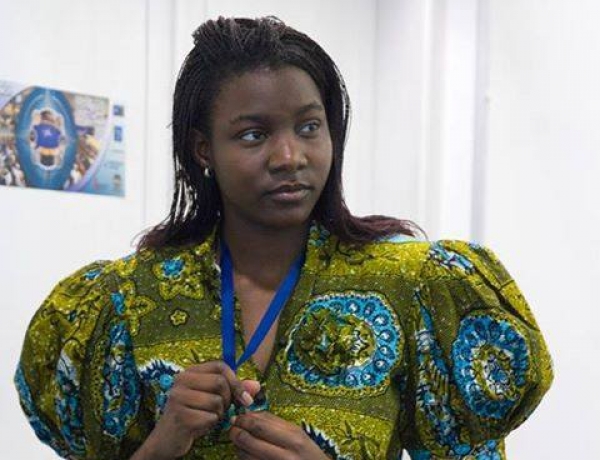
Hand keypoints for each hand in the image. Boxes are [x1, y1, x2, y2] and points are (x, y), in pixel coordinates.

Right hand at [140, 361, 260, 459]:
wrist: (167, 440)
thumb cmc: (193, 416)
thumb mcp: (212, 399)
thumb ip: (234, 390)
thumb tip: (256, 385)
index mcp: (189, 372)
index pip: (220, 366)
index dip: (235, 380)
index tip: (244, 397)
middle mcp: (181, 381)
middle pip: (220, 382)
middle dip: (228, 399)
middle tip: (222, 410)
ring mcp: (178, 397)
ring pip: (216, 401)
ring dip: (219, 414)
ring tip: (208, 417)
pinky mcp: (180, 415)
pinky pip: (210, 417)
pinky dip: (210, 424)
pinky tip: (200, 426)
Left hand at [229, 411, 329, 459]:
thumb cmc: (308, 454)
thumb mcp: (298, 435)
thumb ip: (275, 423)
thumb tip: (251, 413)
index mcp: (294, 437)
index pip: (260, 424)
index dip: (244, 419)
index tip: (238, 416)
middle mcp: (286, 454)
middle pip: (250, 438)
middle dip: (236, 431)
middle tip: (233, 427)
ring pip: (246, 455)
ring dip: (238, 446)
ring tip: (239, 441)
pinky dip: (244, 458)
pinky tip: (247, 454)